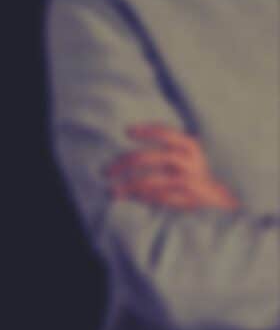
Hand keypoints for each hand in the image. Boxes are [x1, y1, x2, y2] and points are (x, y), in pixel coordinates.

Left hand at [106, 124, 238, 209]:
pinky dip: (143, 198)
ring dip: (129, 186)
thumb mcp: (185, 155)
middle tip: (106, 171)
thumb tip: (127, 143)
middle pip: (150, 158)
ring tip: (113, 191)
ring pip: (151, 181)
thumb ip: (164, 148)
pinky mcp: (188, 199)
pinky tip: (132, 199)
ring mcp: (189, 181)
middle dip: (124, 163)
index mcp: (189, 146)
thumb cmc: (194, 173)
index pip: (166, 132)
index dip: (146, 130)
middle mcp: (189, 162)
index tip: (127, 131)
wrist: (223, 198)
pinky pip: (159, 198)